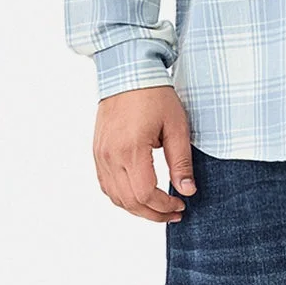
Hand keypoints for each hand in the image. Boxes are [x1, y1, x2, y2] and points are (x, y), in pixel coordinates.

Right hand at [93, 85, 196, 223]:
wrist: (128, 71)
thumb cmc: (154, 94)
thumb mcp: (176, 125)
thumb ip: (181, 161)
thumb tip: (187, 190)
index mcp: (131, 150)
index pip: (144, 194)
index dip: (163, 206)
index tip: (180, 205)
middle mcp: (111, 156)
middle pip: (128, 202)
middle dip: (152, 213)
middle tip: (173, 212)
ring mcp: (101, 155)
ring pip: (115, 197)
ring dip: (136, 207)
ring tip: (158, 207)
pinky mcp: (97, 151)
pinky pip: (106, 184)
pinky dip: (121, 196)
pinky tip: (138, 194)